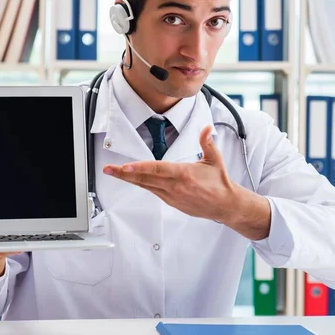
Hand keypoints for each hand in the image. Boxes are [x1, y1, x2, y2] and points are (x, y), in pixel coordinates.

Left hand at [102, 126, 270, 239]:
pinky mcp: (171, 202)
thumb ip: (207, 142)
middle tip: (108, 169)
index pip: (157, 169)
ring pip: (145, 186)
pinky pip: (152, 191)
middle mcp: (175, 186)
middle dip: (124, 174)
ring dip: (128, 179)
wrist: (225, 205)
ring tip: (113, 173)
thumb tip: (206, 129)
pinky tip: (131, 179)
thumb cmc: (220, 183)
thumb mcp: (215, 160)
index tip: (125, 166)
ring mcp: (171, 196)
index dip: (140, 167)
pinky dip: (140, 184)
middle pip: (145, 178)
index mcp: (184, 175)